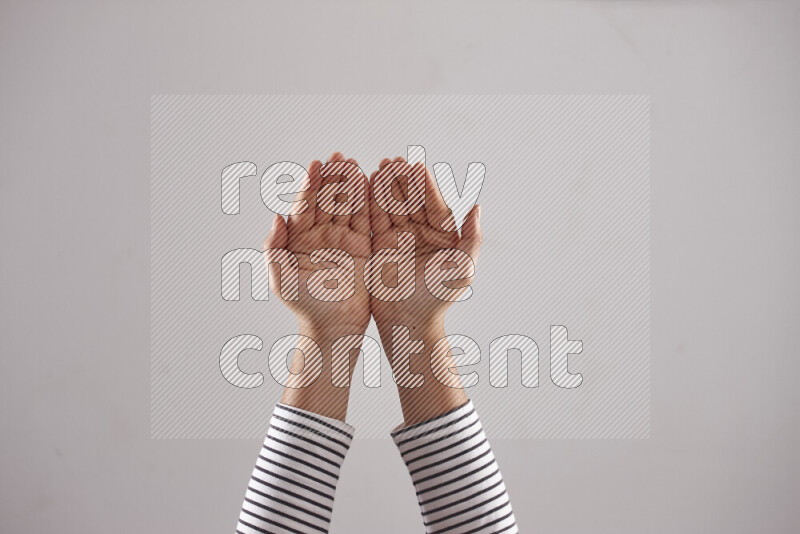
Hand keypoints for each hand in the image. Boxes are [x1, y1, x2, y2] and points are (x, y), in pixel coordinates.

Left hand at [262, 152, 370, 419]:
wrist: (334, 327)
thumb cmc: (304, 307)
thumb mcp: (282, 279)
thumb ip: (275, 248)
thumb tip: (277, 217)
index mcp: (299, 239)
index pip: (305, 205)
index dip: (311, 184)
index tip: (317, 164)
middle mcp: (320, 235)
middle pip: (327, 199)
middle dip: (333, 178)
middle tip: (340, 157)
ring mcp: (342, 239)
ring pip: (347, 206)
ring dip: (351, 184)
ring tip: (356, 163)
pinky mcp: (362, 247)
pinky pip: (366, 220)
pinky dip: (370, 202)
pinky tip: (374, 183)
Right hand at [368, 156, 481, 423]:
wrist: (408, 321)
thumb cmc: (438, 299)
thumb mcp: (462, 269)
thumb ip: (471, 238)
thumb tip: (477, 207)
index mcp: (442, 236)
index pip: (434, 205)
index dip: (426, 187)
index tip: (417, 167)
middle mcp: (421, 233)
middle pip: (412, 201)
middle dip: (403, 180)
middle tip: (394, 161)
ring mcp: (398, 238)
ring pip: (392, 206)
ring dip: (386, 186)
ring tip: (379, 165)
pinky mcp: (378, 245)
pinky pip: (374, 219)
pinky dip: (369, 201)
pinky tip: (364, 183)